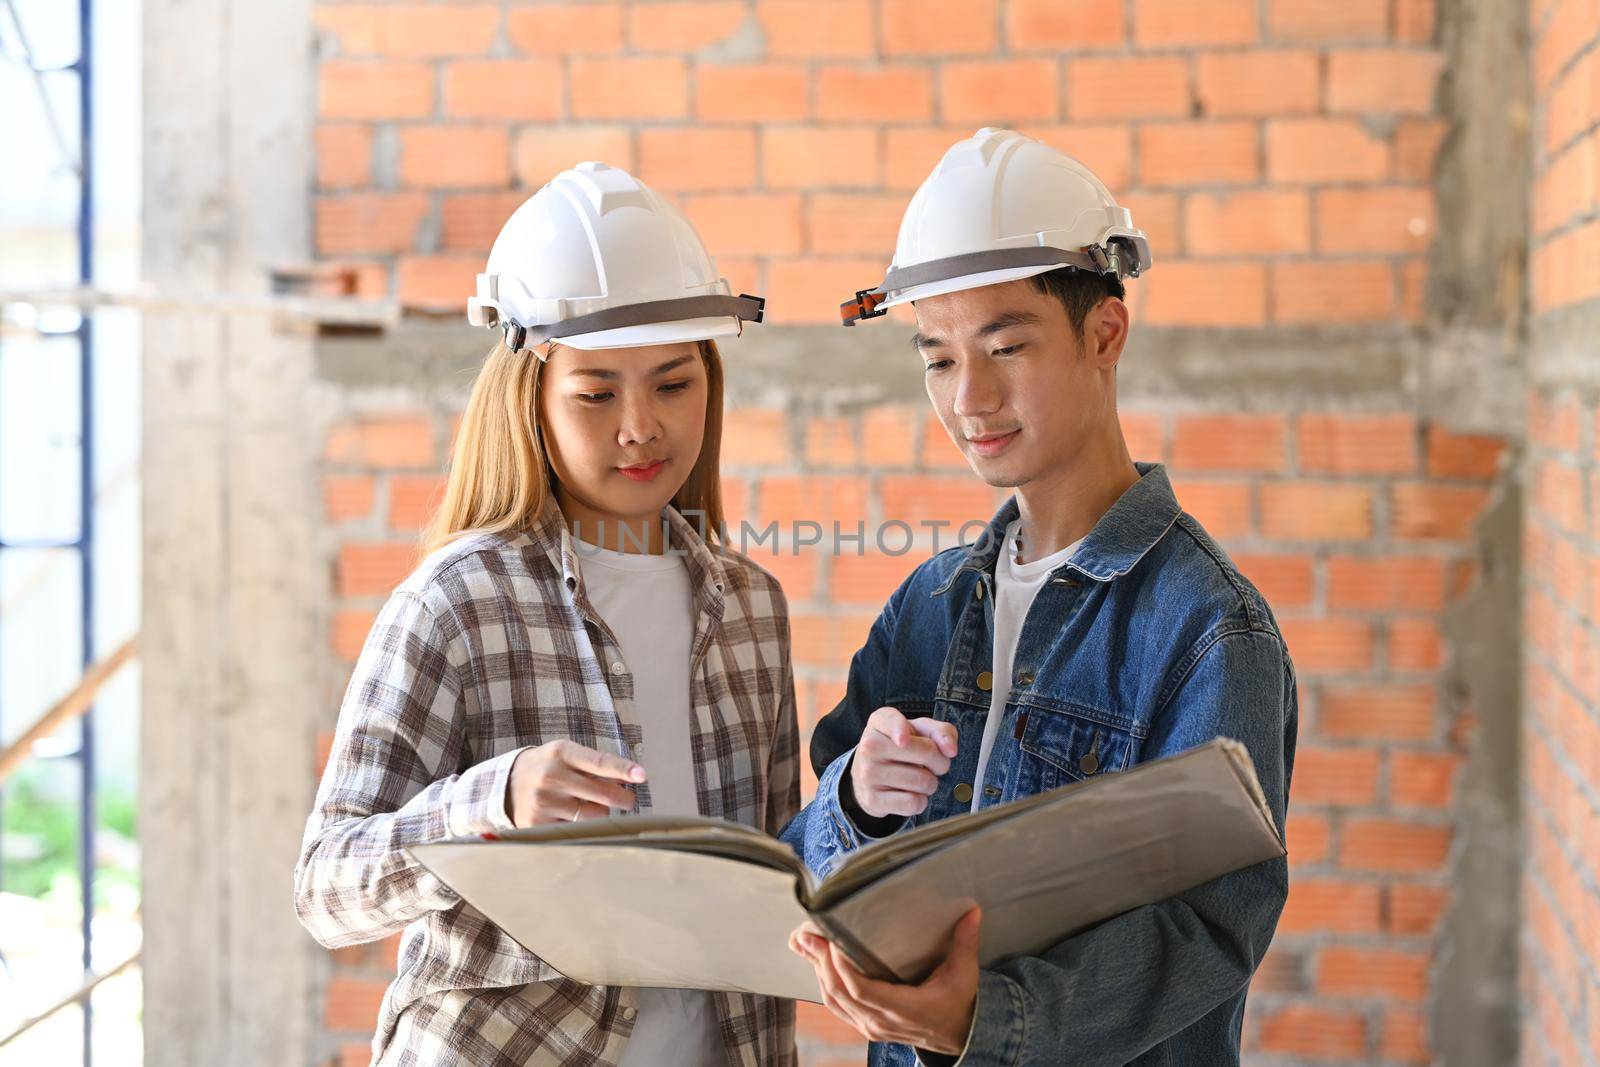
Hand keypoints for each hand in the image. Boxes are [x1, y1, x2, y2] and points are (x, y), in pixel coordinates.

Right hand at [506, 740, 645, 827]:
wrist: (506, 785)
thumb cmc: (548, 767)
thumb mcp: (567, 755)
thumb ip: (595, 765)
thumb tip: (629, 779)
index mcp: (562, 753)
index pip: (599, 762)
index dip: (623, 769)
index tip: (642, 775)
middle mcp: (552, 776)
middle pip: (603, 794)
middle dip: (624, 799)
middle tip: (628, 800)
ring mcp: (544, 802)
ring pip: (595, 815)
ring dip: (601, 812)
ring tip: (589, 805)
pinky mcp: (538, 824)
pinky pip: (577, 830)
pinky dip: (582, 825)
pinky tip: (571, 816)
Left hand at [789, 908, 981, 1054]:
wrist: (958, 1035)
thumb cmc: (958, 1003)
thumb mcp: (965, 974)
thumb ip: (965, 942)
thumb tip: (972, 912)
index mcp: (904, 1008)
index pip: (862, 989)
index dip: (842, 967)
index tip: (831, 941)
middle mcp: (881, 1021)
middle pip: (840, 992)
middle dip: (820, 962)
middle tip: (806, 935)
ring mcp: (871, 1026)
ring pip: (834, 1000)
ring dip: (817, 972)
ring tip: (804, 944)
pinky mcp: (867, 1026)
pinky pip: (838, 1007)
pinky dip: (824, 984)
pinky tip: (816, 965)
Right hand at [849, 707, 959, 819]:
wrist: (868, 776)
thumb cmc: (901, 748)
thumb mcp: (920, 731)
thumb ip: (941, 731)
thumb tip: (950, 750)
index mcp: (879, 722)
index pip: (890, 721)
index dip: (899, 730)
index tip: (904, 741)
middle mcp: (868, 745)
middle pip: (927, 752)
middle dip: (940, 762)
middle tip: (932, 765)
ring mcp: (867, 773)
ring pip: (923, 781)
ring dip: (930, 784)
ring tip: (916, 779)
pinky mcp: (872, 800)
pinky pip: (913, 803)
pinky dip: (920, 802)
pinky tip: (908, 794)